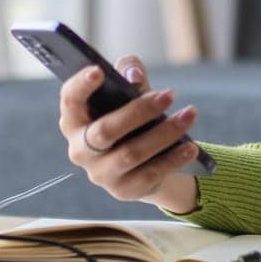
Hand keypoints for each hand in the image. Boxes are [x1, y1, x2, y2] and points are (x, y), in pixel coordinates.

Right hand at [58, 53, 200, 202]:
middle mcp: (81, 150)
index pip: (70, 100)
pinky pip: (150, 174)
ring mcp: (101, 173)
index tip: (99, 71)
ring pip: (131, 153)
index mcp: (74, 120)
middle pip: (105, 131)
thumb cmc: (129, 116)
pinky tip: (190, 146)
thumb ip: (128, 73)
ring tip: (190, 114)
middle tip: (170, 94)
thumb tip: (134, 78)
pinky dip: (173, 159)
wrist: (142, 162)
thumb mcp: (126, 92)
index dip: (80, 85)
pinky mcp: (124, 190)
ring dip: (165, 133)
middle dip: (140, 111)